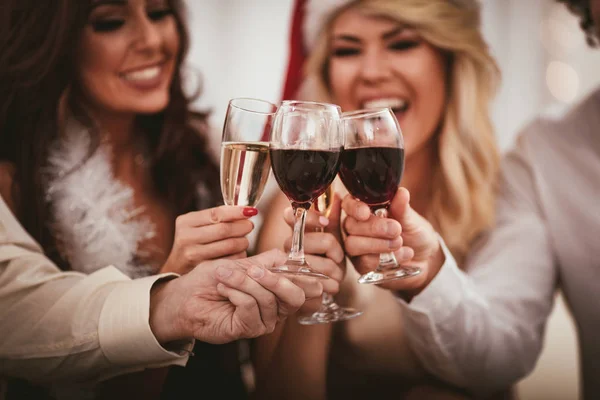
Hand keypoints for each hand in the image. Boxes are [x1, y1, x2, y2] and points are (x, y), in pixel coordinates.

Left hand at [150, 249, 322, 343]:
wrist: (186, 296)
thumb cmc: (213, 278)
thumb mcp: (244, 263)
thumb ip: (269, 261)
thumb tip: (292, 256)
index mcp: (279, 291)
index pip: (303, 285)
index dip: (305, 275)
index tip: (295, 262)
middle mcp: (276, 309)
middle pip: (295, 297)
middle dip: (276, 279)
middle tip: (254, 268)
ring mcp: (263, 321)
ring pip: (267, 298)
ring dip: (243, 281)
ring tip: (224, 275)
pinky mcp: (248, 329)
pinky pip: (250, 306)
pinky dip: (235, 292)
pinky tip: (223, 289)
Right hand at [160, 206, 256, 274]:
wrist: (178, 268)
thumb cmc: (194, 241)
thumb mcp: (198, 225)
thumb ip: (217, 217)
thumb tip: (246, 211)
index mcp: (186, 222)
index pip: (216, 213)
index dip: (237, 212)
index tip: (251, 211)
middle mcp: (186, 237)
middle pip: (224, 230)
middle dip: (242, 227)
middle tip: (249, 226)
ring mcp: (192, 255)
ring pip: (229, 245)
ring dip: (243, 242)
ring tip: (244, 240)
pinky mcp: (202, 270)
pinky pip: (230, 260)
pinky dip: (240, 255)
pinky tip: (239, 253)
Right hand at [282, 194, 344, 296]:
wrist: (325, 282)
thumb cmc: (327, 255)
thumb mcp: (332, 233)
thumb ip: (333, 216)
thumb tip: (336, 195)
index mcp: (296, 230)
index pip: (292, 215)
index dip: (310, 217)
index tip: (325, 222)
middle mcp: (289, 247)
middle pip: (323, 240)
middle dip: (336, 249)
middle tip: (335, 256)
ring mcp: (293, 267)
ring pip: (326, 263)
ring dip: (336, 268)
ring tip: (332, 271)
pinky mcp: (301, 286)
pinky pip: (327, 282)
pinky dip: (334, 282)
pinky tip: (330, 283)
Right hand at [342, 188, 443, 294]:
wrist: (427, 259)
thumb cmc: (416, 234)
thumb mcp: (411, 220)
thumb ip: (402, 208)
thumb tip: (401, 192)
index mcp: (365, 210)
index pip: (348, 204)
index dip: (354, 208)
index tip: (366, 212)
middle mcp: (358, 228)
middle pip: (350, 225)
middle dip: (373, 227)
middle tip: (396, 229)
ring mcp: (358, 247)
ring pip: (352, 244)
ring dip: (376, 244)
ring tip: (399, 242)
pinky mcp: (363, 266)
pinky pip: (364, 262)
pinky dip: (384, 258)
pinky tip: (403, 254)